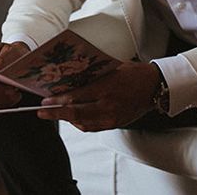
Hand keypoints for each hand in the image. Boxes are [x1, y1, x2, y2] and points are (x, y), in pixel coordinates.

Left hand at [37, 61, 160, 130]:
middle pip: (76, 113)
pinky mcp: (115, 124)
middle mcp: (108, 105)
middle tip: (42, 112)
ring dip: (67, 119)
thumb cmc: (133, 73)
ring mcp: (112, 117)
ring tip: (55, 113)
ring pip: (83, 123)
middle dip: (56, 114)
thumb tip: (71, 79)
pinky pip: (92, 127)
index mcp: (106, 88)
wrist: (154, 87)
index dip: (59, 101)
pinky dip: (80, 123)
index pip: (77, 97)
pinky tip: (74, 117)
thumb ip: (93, 76)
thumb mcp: (112, 69)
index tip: (45, 101)